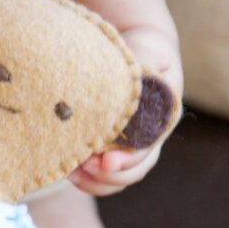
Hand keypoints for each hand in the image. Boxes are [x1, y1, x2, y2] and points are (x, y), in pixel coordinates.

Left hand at [70, 26, 182, 196]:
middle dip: (106, 176)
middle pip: (131, 172)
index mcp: (162, 119)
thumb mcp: (148, 50)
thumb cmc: (142, 48)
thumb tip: (138, 81)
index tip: (103, 160)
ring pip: (114, 178)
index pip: (146, 150)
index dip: (126, 161)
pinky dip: (82, 175)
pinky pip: (98, 173)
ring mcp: (127, 147)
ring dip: (92, 180)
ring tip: (70, 171)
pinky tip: (66, 166)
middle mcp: (148, 139)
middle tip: (80, 168)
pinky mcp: (107, 148)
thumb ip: (144, 64)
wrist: (133, 47)